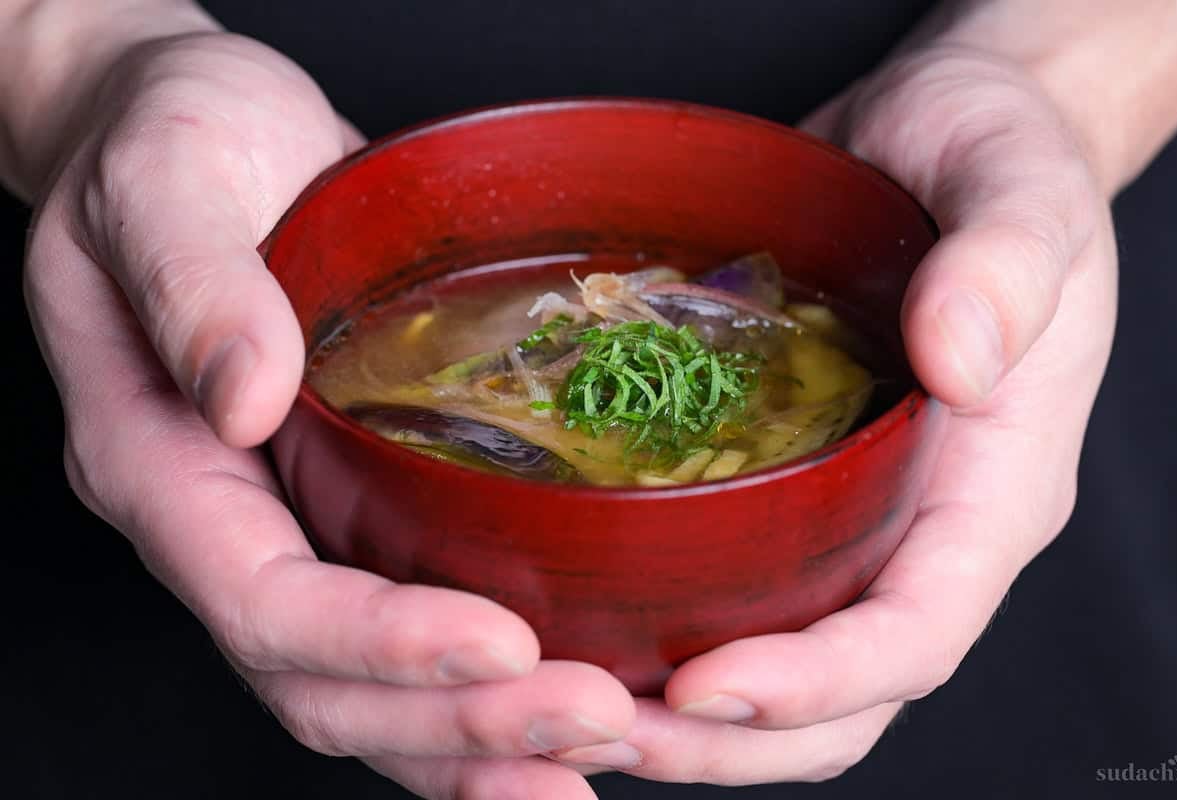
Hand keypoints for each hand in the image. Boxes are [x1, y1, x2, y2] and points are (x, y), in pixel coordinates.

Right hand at [22, 30, 633, 797]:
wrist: (198, 132)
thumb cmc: (170, 139)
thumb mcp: (163, 173)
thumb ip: (191, 281)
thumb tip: (247, 395)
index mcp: (157, 462)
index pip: (262, 597)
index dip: (377, 639)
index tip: (500, 643)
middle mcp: (222, 522)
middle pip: (323, 682)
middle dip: (456, 720)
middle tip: (593, 723)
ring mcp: (289, 526)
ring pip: (368, 690)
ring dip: (479, 738)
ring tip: (598, 747)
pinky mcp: (351, 507)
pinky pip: (407, 632)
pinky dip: (480, 695)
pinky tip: (563, 714)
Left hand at [551, 43, 1115, 781]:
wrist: (933, 137)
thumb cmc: (994, 158)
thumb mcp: (1020, 190)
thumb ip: (1006, 270)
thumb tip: (960, 359)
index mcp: (990, 494)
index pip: (916, 634)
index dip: (816, 683)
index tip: (703, 688)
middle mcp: (918, 530)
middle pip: (839, 694)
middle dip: (727, 738)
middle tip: (603, 730)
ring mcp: (851, 516)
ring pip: (777, 660)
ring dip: (681, 713)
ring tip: (574, 706)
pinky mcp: (786, 483)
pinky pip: (734, 585)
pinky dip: (661, 627)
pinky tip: (578, 619)